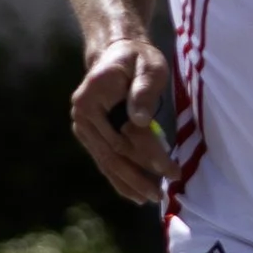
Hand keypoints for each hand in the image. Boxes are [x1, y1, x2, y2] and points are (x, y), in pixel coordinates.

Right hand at [70, 28, 172, 202]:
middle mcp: (82, 115)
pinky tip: (133, 193)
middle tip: (160, 194)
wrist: (117, 54)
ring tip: (149, 198)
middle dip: (138, 176)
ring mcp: (83, 127)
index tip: (170, 170)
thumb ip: (144, 89)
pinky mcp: (89, 135)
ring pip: (107, 162)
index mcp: (92, 97)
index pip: (122, 135)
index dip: (148, 155)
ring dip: (128, 183)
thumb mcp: (148, 66)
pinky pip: (104, 160)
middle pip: (112, 154)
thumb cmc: (137, 59)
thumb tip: (140, 121)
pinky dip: (119, 178)